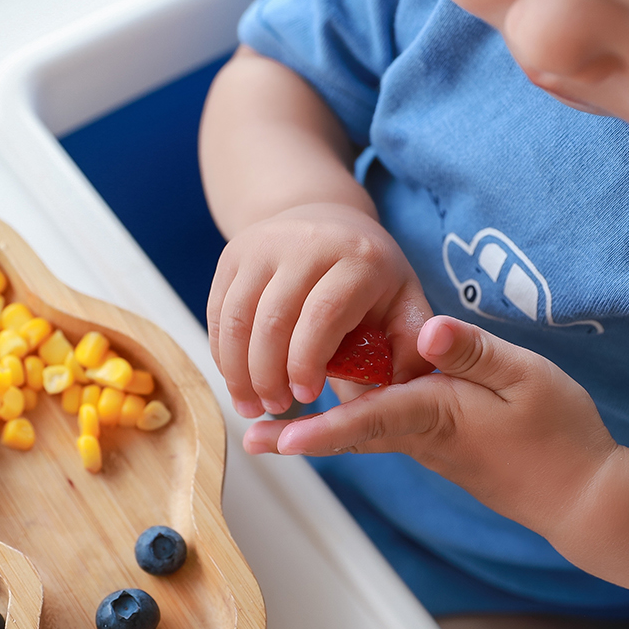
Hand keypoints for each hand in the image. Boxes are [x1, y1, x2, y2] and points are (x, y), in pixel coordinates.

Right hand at [207, 202, 434, 417]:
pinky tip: (237, 380)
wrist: (327, 220)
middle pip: (273, 319)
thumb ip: (411, 349)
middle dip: (268, 375)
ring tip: (252, 405)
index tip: (307, 398)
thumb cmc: (370, 278)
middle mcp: (307, 243)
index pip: (323, 313)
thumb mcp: (405, 304)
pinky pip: (218, 312)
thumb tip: (401, 391)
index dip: (308, 362)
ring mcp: (263, 245)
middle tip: (276, 408)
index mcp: (357, 258)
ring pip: (236, 318)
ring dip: (238, 371)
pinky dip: (222, 354)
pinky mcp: (232, 255)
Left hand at [244, 316, 618, 535]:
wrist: (582, 495)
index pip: (368, 419)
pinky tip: (338, 406)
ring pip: (365, 434)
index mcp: (436, 413)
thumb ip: (473, 352)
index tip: (280, 438)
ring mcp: (429, 446)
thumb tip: (424, 330)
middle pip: (350, 434)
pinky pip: (385, 432)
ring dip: (319, 431)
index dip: (321, 427)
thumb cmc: (559, 433)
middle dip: (300, 437)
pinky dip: (352, 425)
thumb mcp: (525, 377)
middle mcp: (422, 435)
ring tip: (273, 430)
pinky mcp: (440, 446)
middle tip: (253, 440)